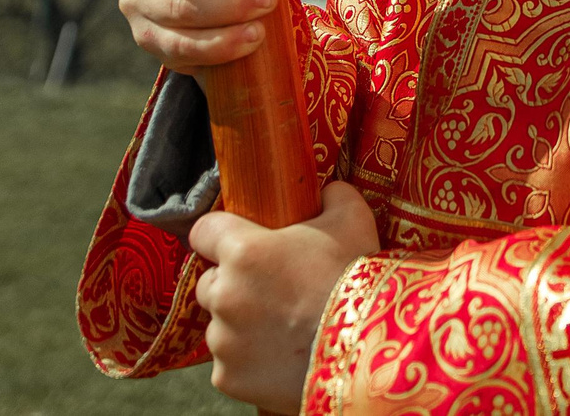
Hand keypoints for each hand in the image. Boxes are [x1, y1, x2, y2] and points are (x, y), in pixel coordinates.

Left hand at [190, 181, 377, 412]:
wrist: (366, 344)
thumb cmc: (354, 276)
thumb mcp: (351, 219)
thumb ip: (332, 196)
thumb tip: (327, 191)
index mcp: (243, 251)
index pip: (203, 231)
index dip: (220, 234)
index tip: (237, 241)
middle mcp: (223, 295)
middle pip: (209, 283)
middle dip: (233, 285)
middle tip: (271, 291)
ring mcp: (222, 341)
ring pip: (219, 327)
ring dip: (240, 325)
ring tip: (281, 330)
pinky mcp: (229, 377)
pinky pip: (229, 365)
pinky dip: (248, 362)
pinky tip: (280, 358)